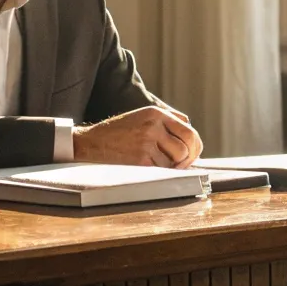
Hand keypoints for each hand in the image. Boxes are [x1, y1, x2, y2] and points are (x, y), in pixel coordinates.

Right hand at [71, 106, 203, 168]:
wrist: (92, 142)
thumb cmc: (120, 131)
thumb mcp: (143, 116)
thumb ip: (168, 120)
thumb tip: (191, 132)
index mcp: (156, 113)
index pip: (189, 130)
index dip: (195, 146)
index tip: (191, 154)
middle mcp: (154, 125)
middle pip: (187, 146)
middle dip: (187, 158)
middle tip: (180, 164)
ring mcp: (147, 142)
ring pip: (176, 159)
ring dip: (172, 165)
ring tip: (159, 163)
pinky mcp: (140, 159)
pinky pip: (162, 169)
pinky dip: (159, 171)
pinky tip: (147, 166)